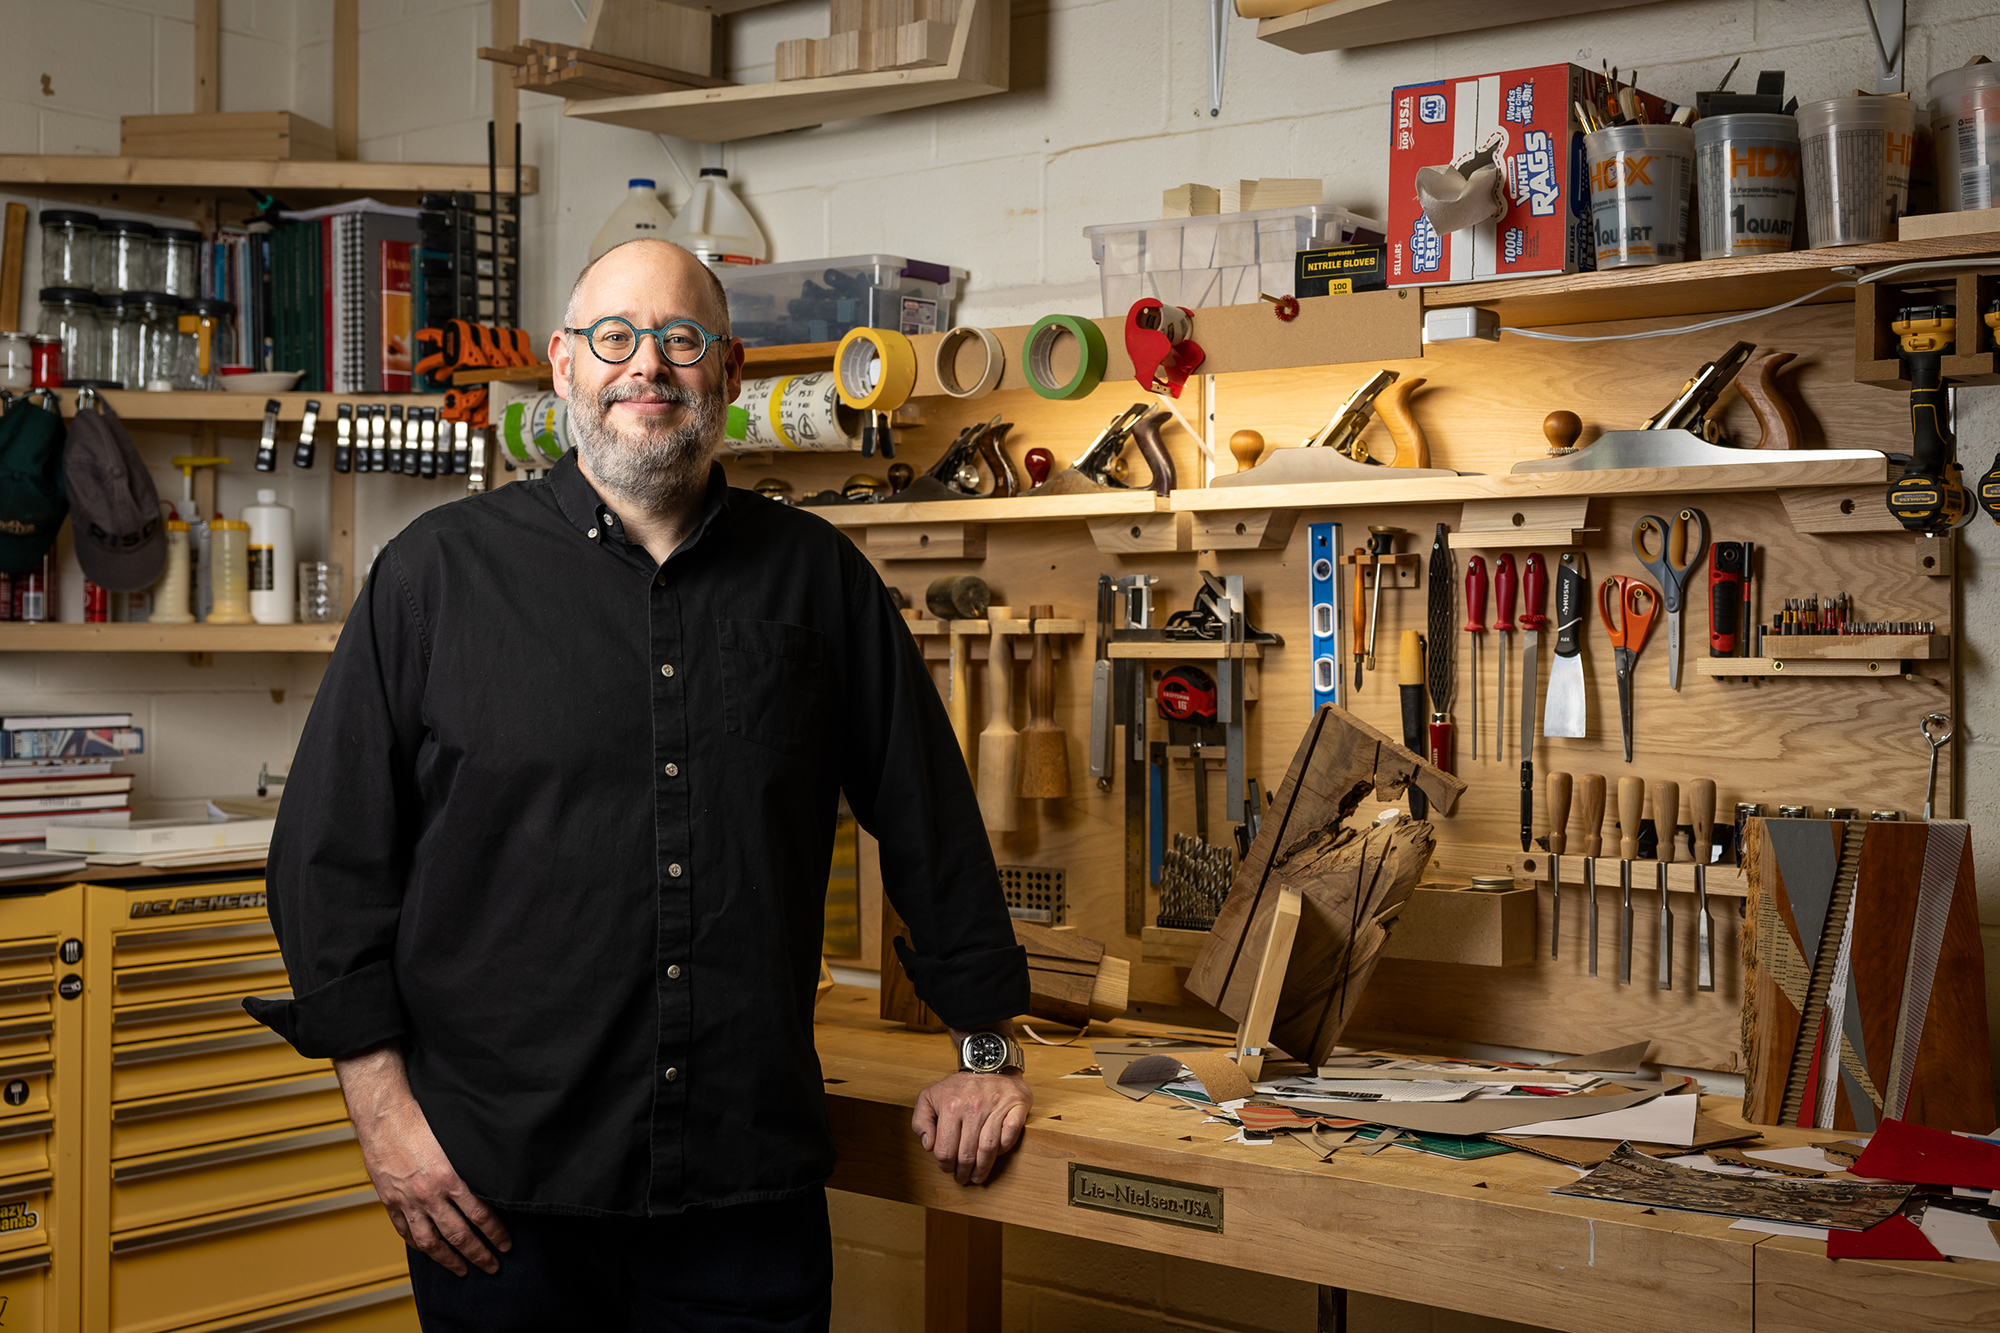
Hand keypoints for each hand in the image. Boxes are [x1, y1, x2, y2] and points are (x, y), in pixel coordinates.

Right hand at [336, 1045, 511, 1276]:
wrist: (384, 1115)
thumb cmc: (423, 1119)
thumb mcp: (457, 1141)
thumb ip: (471, 1166)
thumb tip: (493, 1185)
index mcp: (451, 1178)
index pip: (481, 1216)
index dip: (496, 1234)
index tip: (506, 1246)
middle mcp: (429, 1195)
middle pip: (459, 1235)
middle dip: (479, 1254)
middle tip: (492, 1267)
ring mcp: (407, 1202)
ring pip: (431, 1242)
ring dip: (449, 1260)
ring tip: (462, 1270)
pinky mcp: (390, 1202)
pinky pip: (406, 1231)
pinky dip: (418, 1245)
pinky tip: (428, 1251)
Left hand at [911, 1070, 1030, 1185]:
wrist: (987, 1063)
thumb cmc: (958, 1086)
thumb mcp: (929, 1097)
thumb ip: (920, 1121)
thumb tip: (928, 1145)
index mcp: (950, 1106)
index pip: (945, 1150)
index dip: (945, 1165)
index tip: (948, 1169)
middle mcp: (973, 1106)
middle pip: (967, 1154)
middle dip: (963, 1172)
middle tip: (963, 1178)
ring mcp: (996, 1106)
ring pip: (988, 1149)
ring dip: (983, 1169)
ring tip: (978, 1177)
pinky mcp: (1016, 1105)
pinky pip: (1010, 1136)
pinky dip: (1004, 1149)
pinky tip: (997, 1155)